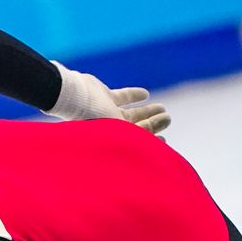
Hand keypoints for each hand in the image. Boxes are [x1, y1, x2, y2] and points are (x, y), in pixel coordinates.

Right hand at [45, 61, 170, 134]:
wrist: (73, 96)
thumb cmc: (94, 116)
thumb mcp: (119, 129)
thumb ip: (138, 136)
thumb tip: (160, 146)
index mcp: (114, 139)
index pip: (137, 142)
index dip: (152, 142)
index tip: (164, 140)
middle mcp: (110, 127)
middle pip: (136, 127)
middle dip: (153, 124)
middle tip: (167, 119)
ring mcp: (107, 111)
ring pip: (131, 112)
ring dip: (147, 110)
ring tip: (162, 107)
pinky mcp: (104, 96)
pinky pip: (122, 96)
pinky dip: (134, 96)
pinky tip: (145, 94)